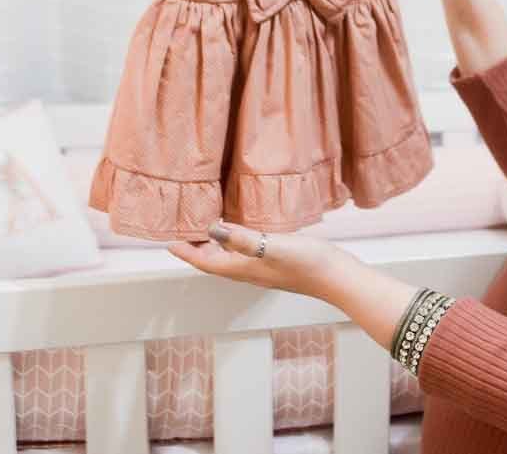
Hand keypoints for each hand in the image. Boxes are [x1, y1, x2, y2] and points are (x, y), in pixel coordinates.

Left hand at [167, 220, 350, 300]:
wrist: (337, 277)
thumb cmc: (308, 263)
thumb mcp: (272, 247)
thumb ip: (243, 239)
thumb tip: (211, 230)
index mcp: (243, 269)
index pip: (206, 262)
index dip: (186, 252)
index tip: (168, 241)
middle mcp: (250, 270)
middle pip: (215, 261)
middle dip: (197, 249)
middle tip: (182, 231)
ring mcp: (264, 268)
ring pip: (230, 257)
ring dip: (215, 246)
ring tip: (205, 229)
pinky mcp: (277, 262)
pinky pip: (247, 252)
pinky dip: (236, 242)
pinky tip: (243, 230)